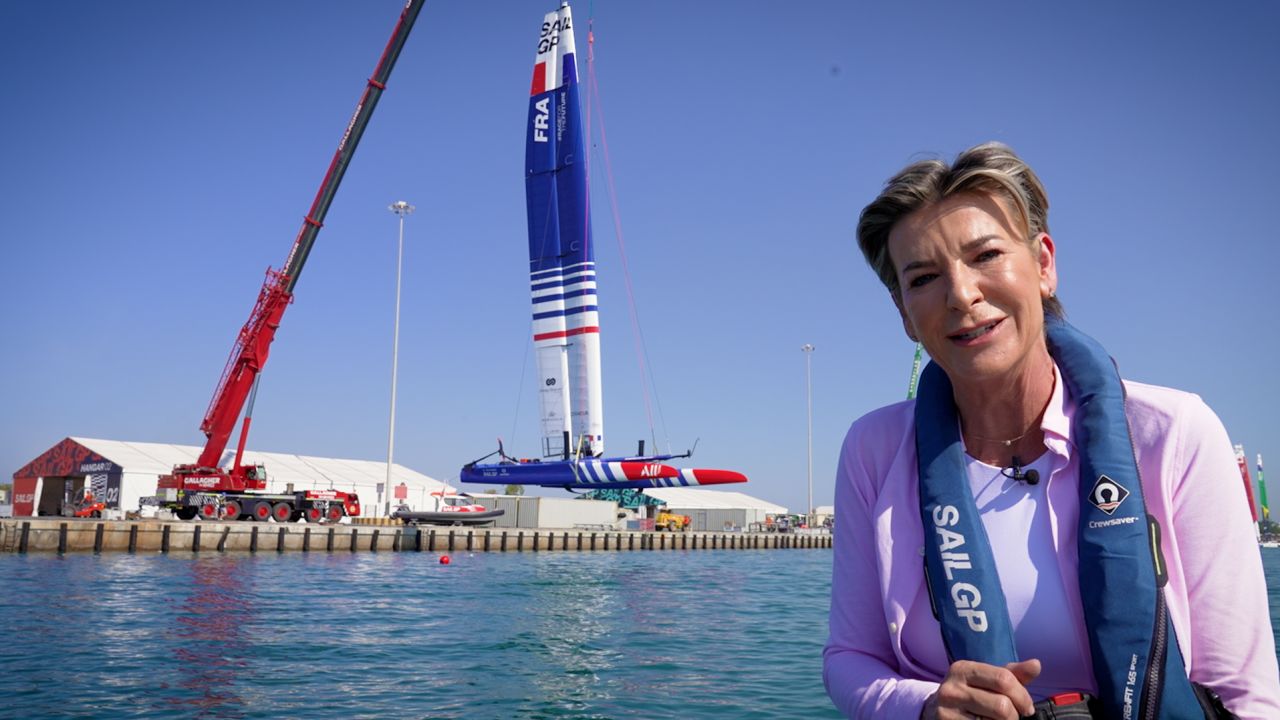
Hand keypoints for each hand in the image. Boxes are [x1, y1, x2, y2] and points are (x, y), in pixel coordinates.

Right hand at [920, 658, 1040, 719]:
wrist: (935, 711)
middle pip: (1002, 705)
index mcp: (963, 669)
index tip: (1027, 707)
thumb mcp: (987, 680)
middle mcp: (952, 688)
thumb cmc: (970, 694)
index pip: (1004, 679)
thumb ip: (1012, 674)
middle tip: (1012, 717)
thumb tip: (1036, 664)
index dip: (1023, 696)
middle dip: (1015, 715)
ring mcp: (946, 711)